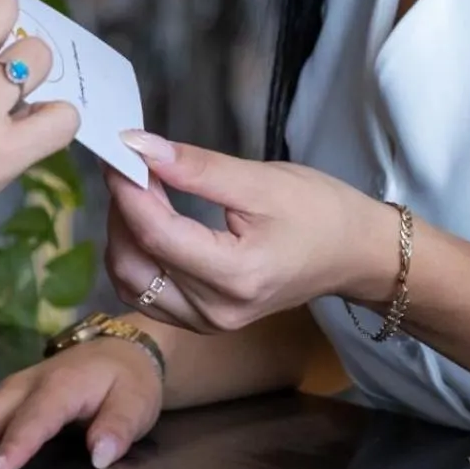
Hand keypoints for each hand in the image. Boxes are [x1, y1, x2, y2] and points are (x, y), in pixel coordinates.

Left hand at [103, 133, 396, 332]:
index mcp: (235, 276)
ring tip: (135, 189)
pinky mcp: (203, 322)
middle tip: (126, 165)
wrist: (353, 254)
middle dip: (120, 211)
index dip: (128, 191)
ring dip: (122, 233)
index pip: (158, 235)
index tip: (116, 151)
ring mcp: (207, 323)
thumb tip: (139, 145)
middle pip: (135, 263)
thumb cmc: (319, 211)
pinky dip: (136, 254)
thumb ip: (198, 167)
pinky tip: (147, 219)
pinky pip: (148, 292)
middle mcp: (215, 311)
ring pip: (133, 283)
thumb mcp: (261, 180)